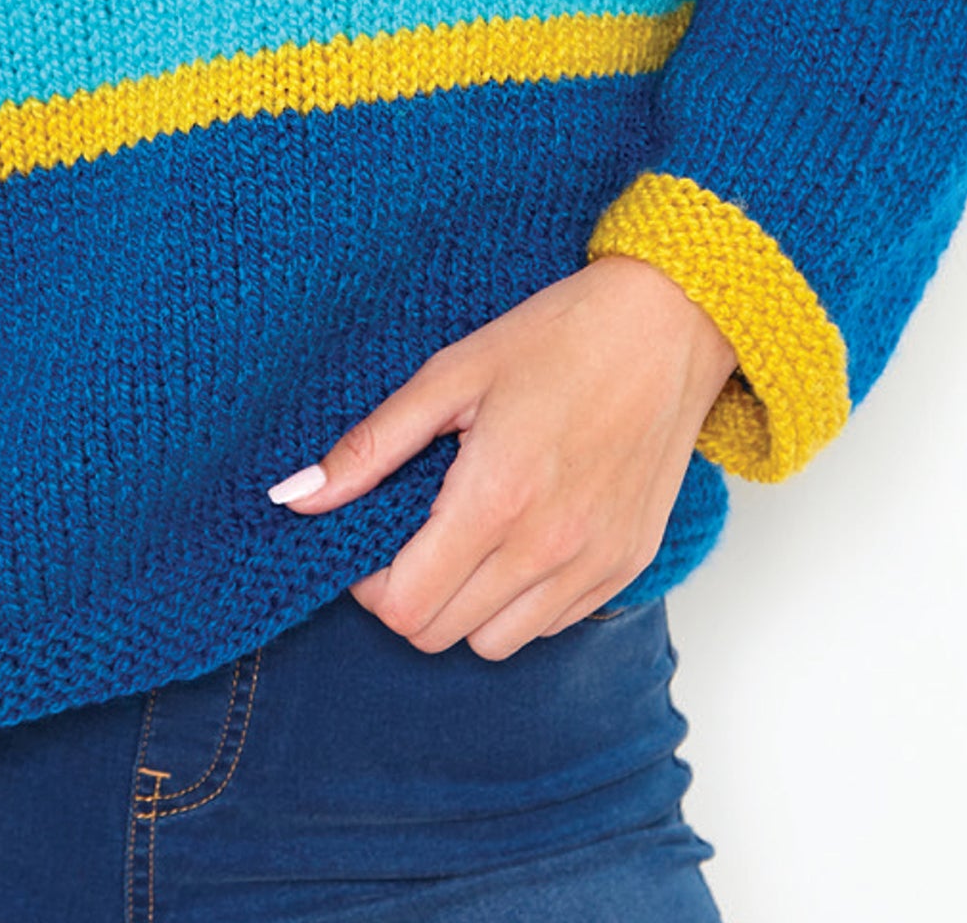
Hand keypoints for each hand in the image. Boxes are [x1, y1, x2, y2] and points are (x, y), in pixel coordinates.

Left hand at [267, 255, 739, 656]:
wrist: (670, 324)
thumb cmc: (558, 336)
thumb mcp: (451, 374)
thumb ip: (371, 446)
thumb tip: (295, 498)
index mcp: (496, 499)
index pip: (405, 608)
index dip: (370, 584)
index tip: (373, 536)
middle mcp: (549, 549)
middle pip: (441, 634)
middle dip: (409, 593)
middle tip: (414, 529)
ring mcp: (596, 566)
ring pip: (496, 643)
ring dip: (464, 604)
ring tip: (467, 531)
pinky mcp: (628, 566)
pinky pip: (551, 626)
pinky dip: (519, 601)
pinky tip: (519, 534)